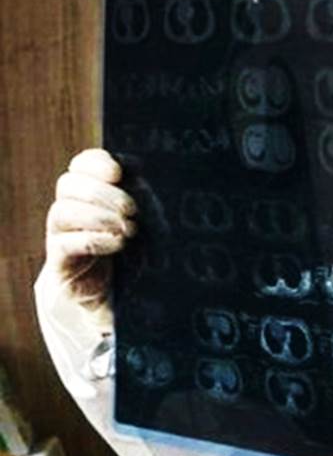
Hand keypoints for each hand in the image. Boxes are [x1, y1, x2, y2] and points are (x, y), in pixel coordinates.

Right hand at [42, 149, 136, 327]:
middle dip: (102, 193)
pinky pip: (65, 243)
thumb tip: (135, 173)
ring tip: (128, 229)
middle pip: (68, 183)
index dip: (96, 162)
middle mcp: (70, 207)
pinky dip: (94, 240)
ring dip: (99, 216)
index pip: (81, 164)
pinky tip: (118, 243)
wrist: (122, 292)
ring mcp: (60, 233)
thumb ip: (142, 196)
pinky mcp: (59, 259)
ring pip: (62, 211)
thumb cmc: (137, 248)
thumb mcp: (149, 220)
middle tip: (132, 209)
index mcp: (90, 190)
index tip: (118, 172)